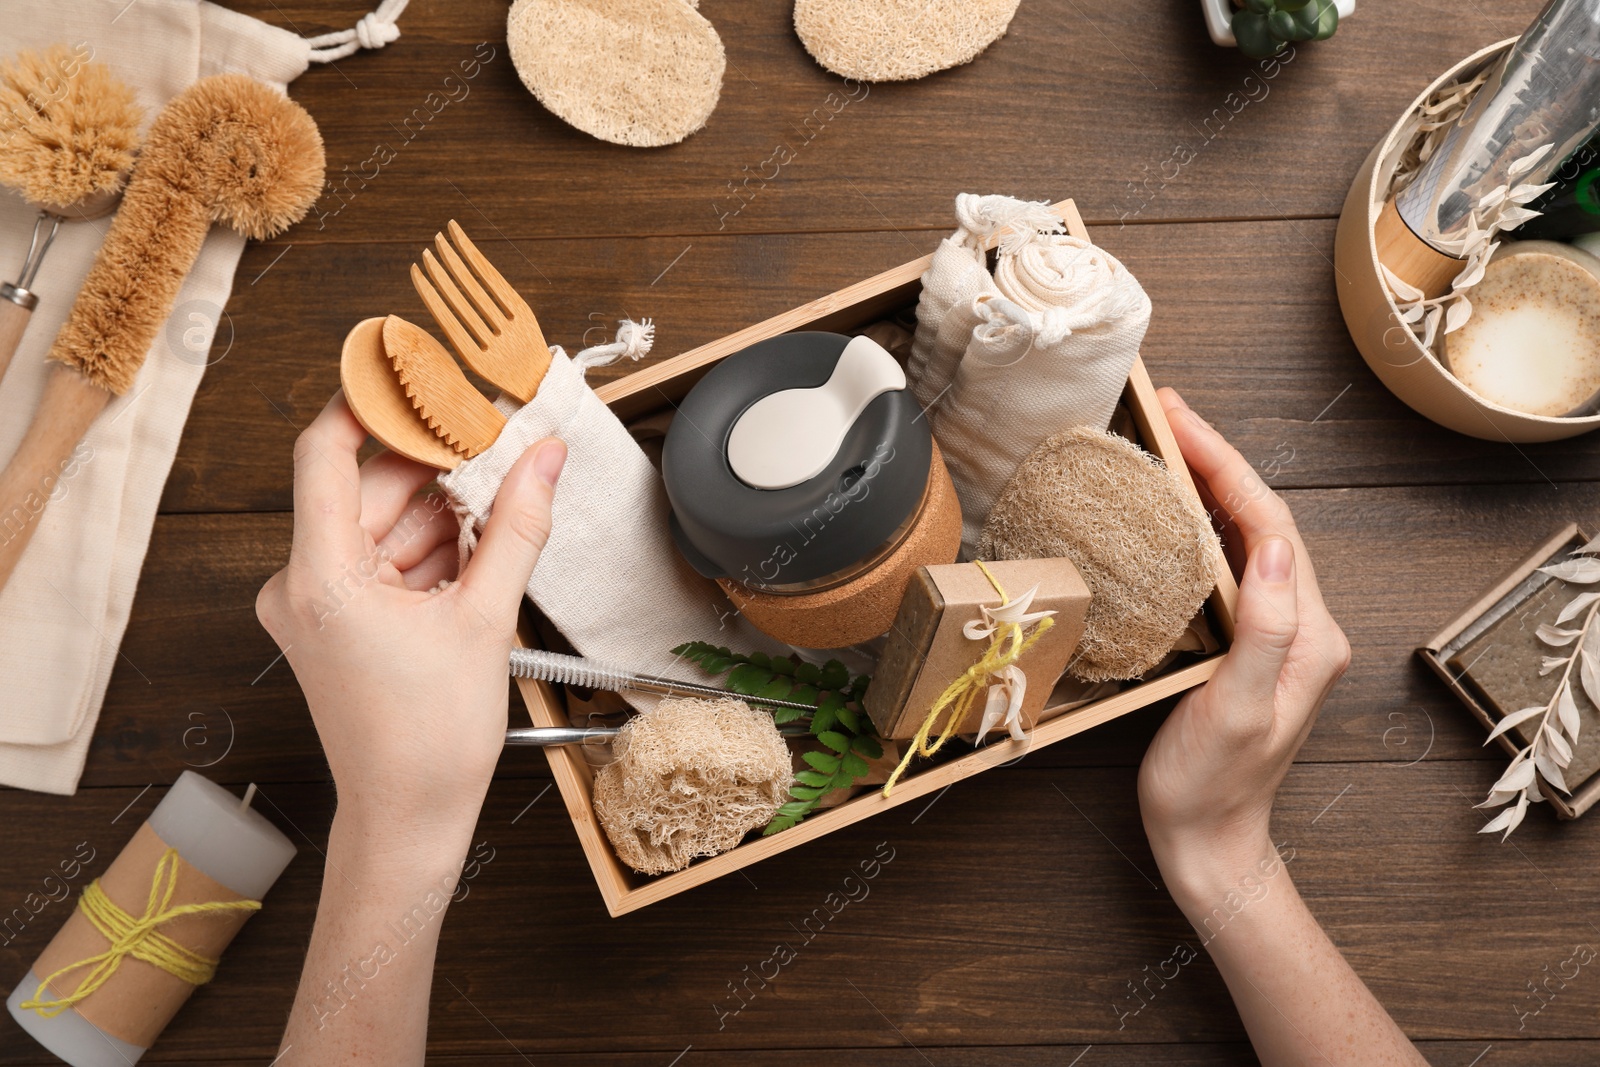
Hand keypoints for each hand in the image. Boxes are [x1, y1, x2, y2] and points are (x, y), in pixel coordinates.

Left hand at [256, 393, 565, 853]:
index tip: (413, 370)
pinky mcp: (337, 622)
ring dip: (441, 509)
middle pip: (368, 487)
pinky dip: (430, 547)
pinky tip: (480, 544)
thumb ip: (518, 526)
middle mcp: (302, 584)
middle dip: (435, 465)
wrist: (409, 818)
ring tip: (504, 499)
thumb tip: (545, 457)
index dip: (370, 402)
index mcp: (320, 578)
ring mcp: (317, 605)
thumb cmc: (430, 741)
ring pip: (381, 523)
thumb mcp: (486, 619)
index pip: (325, 450)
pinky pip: (383, 559)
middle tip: (499, 437)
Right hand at [1138, 388, 1349, 909]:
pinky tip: (1167, 513)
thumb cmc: (1212, 785)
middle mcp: (1303, 626)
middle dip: (1214, 459)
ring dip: (1206, 485)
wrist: (1208, 842)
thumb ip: (1266, 628)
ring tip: (1163, 445)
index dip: (1223, 464)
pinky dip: (1197, 525)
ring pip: (1244, 536)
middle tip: (1164, 414)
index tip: (1178, 420)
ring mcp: (1276, 634)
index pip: (1270, 524)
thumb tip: (1274, 547)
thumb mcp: (1238, 709)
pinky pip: (1226, 566)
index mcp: (1309, 634)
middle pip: (1260, 519)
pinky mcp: (1247, 645)